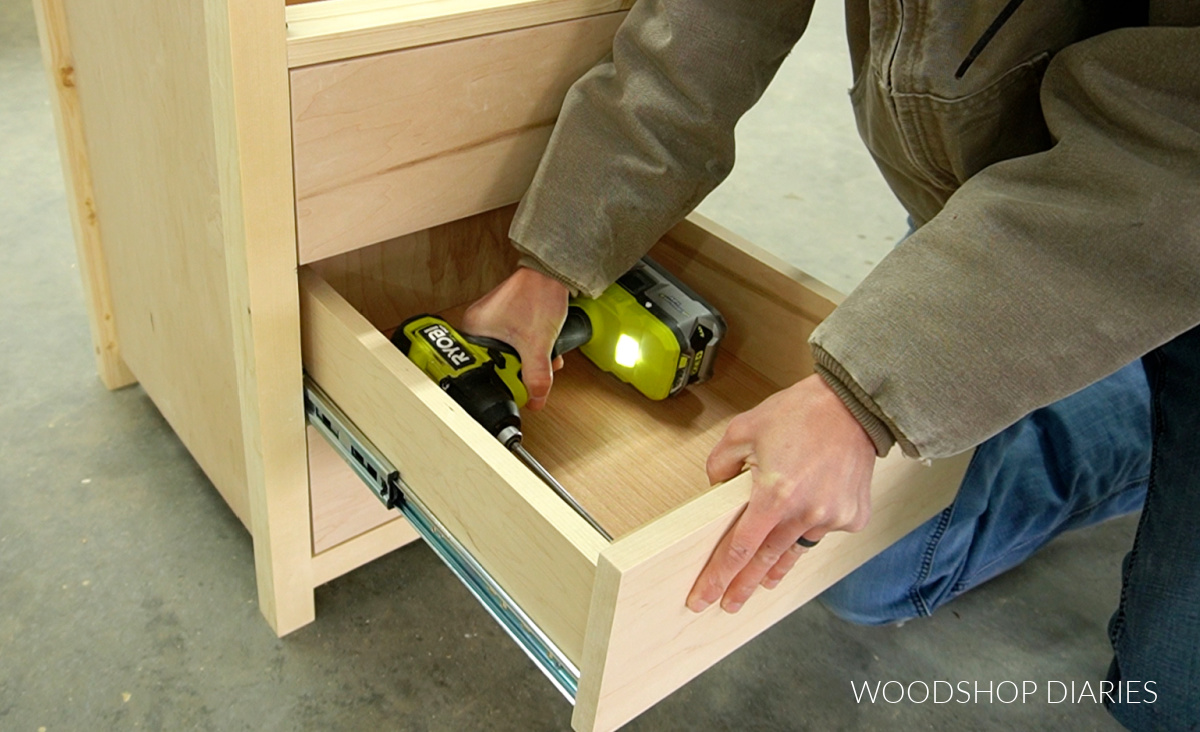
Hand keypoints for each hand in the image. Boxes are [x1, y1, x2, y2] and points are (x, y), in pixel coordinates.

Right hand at [462, 267, 569, 410]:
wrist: (553, 272)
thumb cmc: (538, 294)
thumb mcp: (538, 344)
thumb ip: (537, 376)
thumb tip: (535, 399)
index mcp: (473, 329)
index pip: (478, 368)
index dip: (499, 381)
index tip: (513, 388)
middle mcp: (478, 324)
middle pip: (496, 362)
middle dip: (520, 371)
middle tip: (533, 374)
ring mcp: (492, 320)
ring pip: (508, 353)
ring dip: (529, 360)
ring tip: (543, 358)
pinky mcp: (507, 317)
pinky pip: (515, 342)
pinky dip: (531, 348)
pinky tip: (544, 347)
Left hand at [687, 374, 875, 612]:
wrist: (853, 406)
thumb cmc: (800, 413)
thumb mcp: (743, 429)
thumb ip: (721, 463)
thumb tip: (715, 487)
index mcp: (774, 496)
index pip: (740, 549)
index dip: (719, 576)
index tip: (704, 597)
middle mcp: (805, 514)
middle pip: (765, 562)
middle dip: (742, 587)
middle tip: (728, 605)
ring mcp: (832, 518)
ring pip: (795, 551)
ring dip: (774, 571)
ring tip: (759, 586)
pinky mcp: (852, 517)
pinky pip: (823, 533)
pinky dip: (809, 532)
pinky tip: (799, 531)